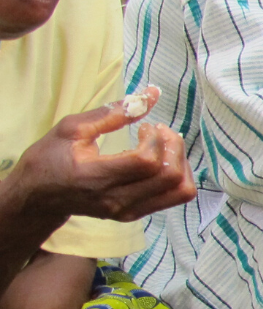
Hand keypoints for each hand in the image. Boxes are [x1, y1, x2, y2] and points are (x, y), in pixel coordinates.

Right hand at [10, 88, 195, 223]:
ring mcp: (127, 211)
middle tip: (159, 132)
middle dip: (174, 147)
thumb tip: (153, 93)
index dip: (156, 139)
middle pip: (170, 176)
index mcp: (96, 177)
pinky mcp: (134, 215)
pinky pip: (173, 197)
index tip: (145, 127)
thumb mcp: (73, 128)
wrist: (37, 197)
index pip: (147, 162)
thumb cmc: (50, 158)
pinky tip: (160, 161)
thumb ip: (114, 112)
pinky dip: (178, 176)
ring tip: (163, 147)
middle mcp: (116, 199)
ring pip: (180, 190)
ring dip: (180, 162)